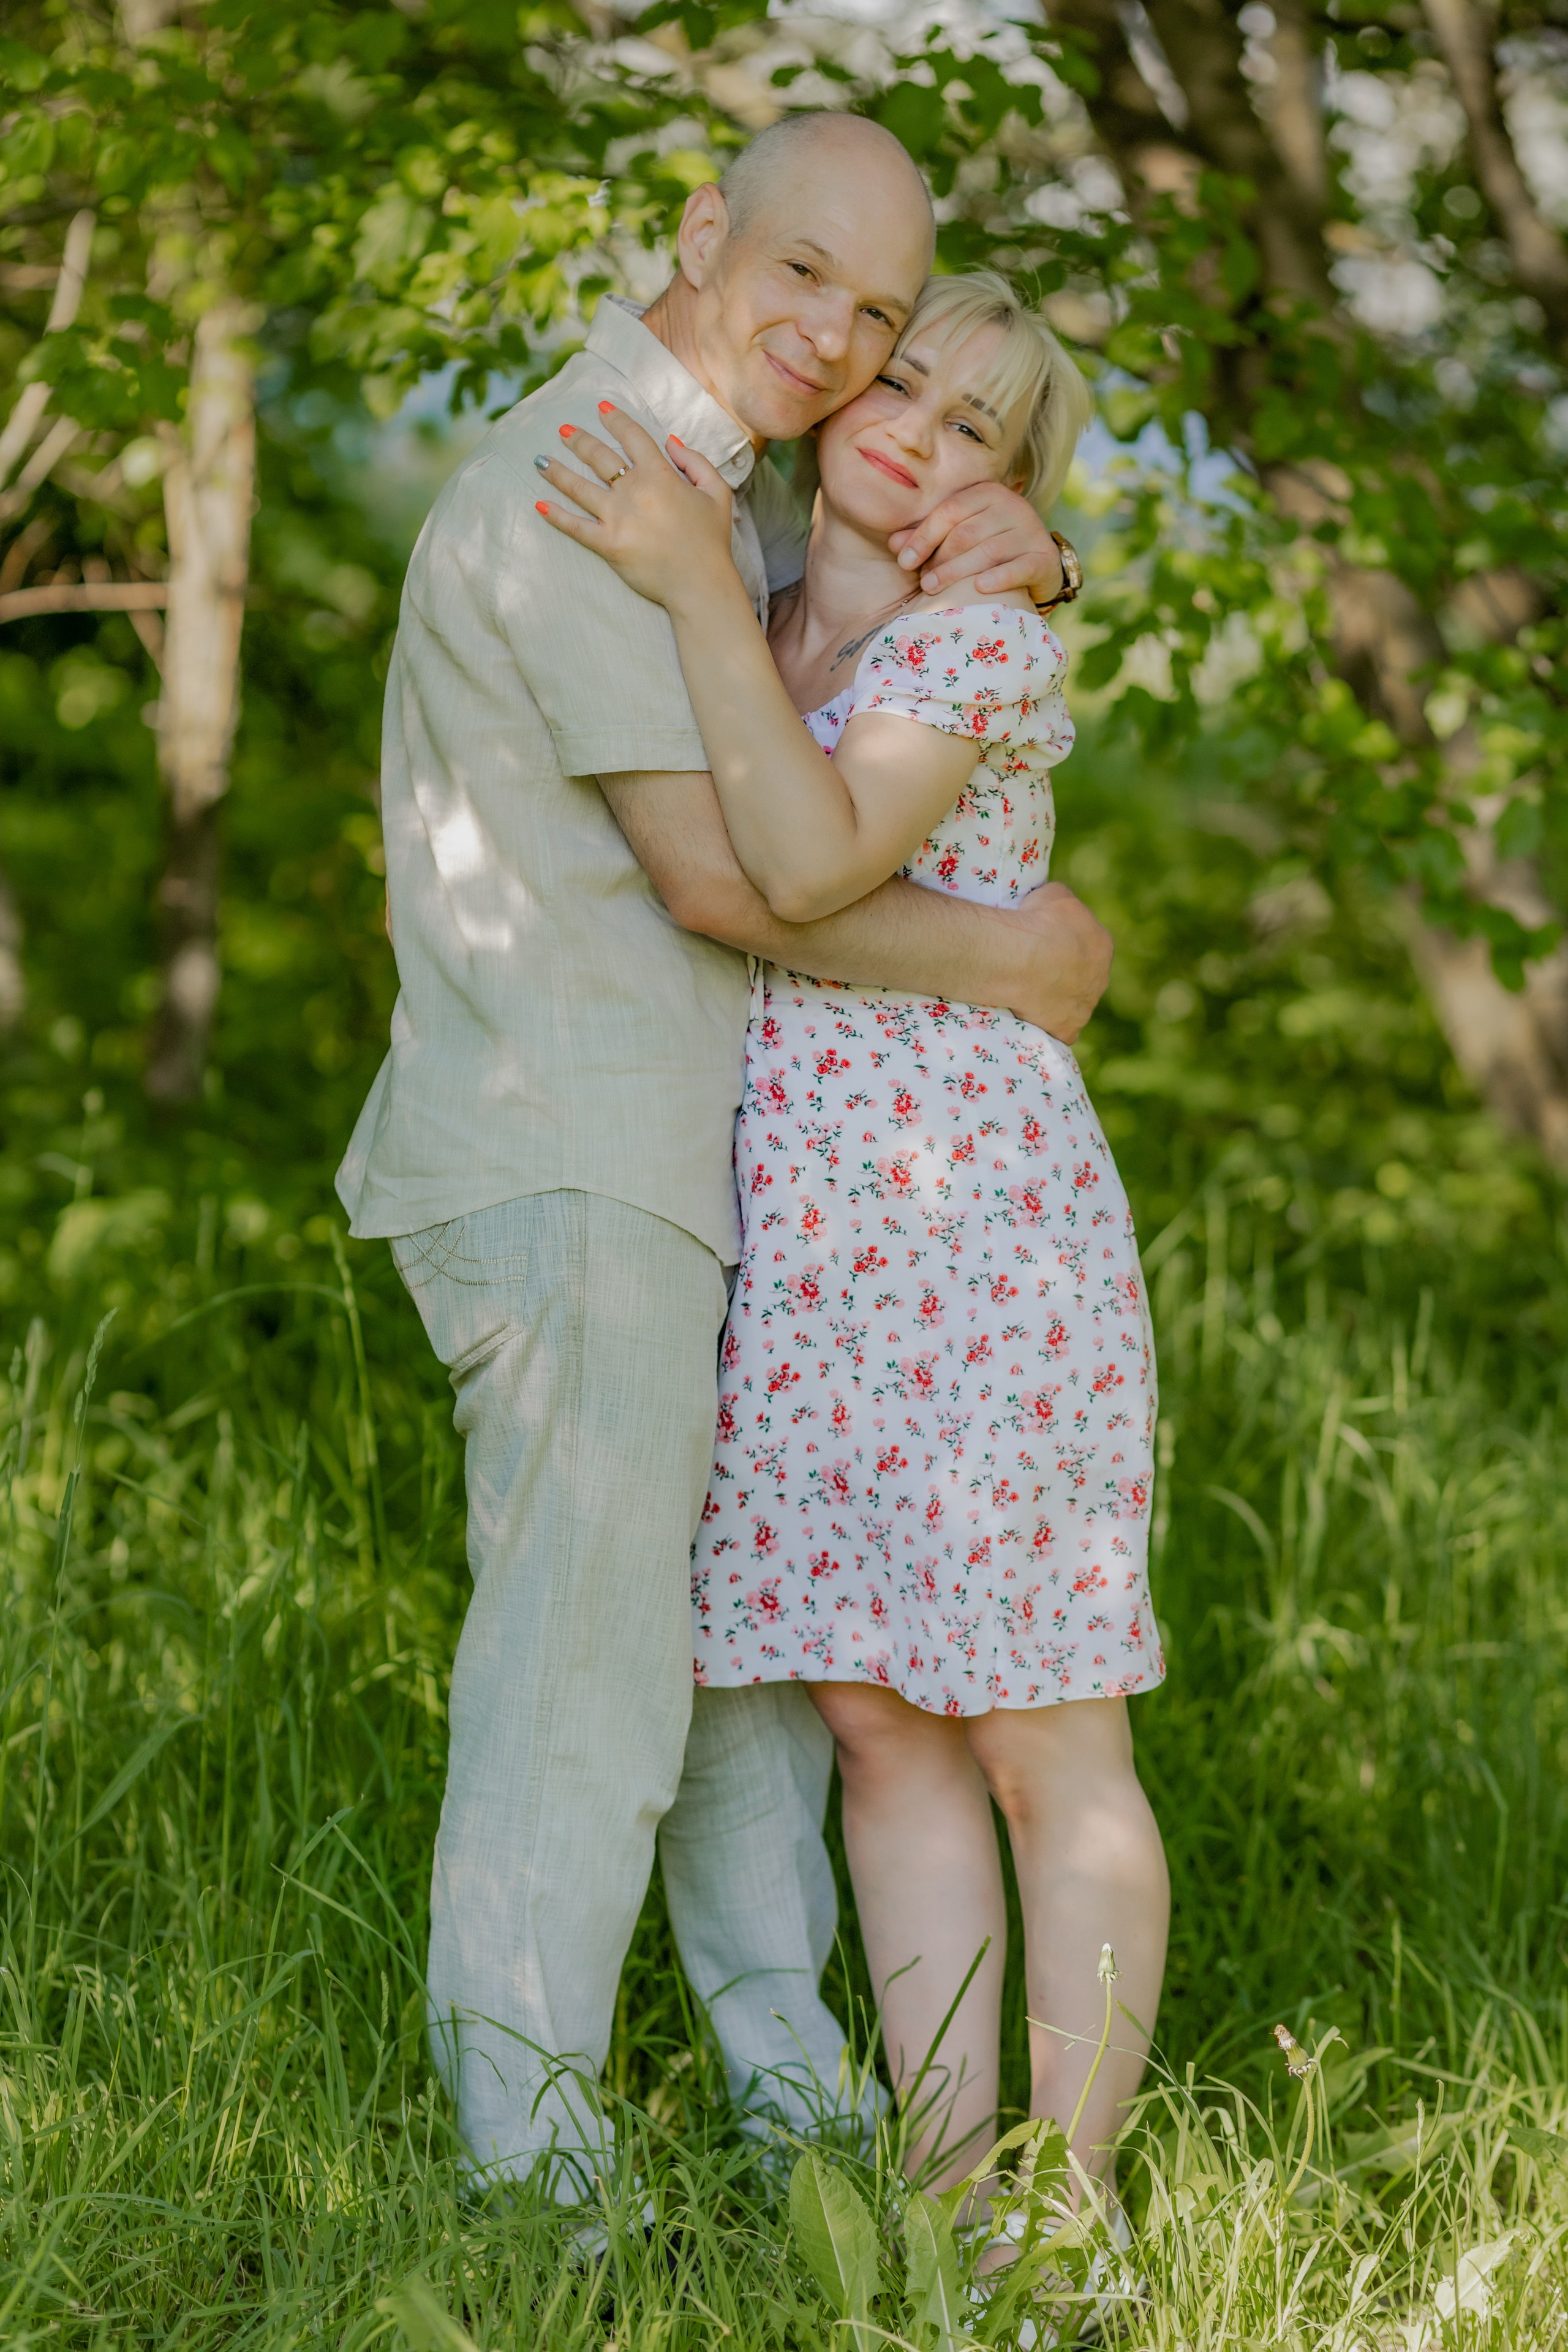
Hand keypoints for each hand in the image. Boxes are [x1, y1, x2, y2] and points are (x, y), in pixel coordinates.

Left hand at [534, 405, 734, 609]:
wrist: (701, 583)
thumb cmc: (711, 540)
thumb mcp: (717, 492)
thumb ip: (696, 462)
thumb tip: (671, 442)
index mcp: (660, 475)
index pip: (633, 437)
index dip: (616, 420)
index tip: (602, 409)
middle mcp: (634, 491)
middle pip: (599, 457)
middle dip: (579, 440)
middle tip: (563, 430)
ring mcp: (618, 518)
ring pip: (580, 487)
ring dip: (557, 471)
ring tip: (540, 460)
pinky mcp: (608, 544)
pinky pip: (575, 527)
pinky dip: (556, 515)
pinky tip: (539, 504)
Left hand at [888, 480, 1062, 602]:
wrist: (1038, 565)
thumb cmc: (988, 549)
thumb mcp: (959, 537)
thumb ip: (928, 537)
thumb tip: (893, 543)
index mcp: (987, 493)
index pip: (949, 511)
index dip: (923, 536)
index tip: (903, 560)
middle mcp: (1011, 506)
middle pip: (966, 533)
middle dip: (939, 559)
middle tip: (922, 582)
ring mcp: (1030, 531)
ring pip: (988, 551)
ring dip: (957, 572)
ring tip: (933, 589)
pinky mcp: (1044, 557)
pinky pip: (1020, 567)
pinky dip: (999, 578)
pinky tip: (979, 588)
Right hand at [1000, 880, 1112, 1041]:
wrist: (1021, 959)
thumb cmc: (1038, 921)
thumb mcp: (1054, 894)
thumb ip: (1064, 903)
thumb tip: (1057, 908)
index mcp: (1102, 945)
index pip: (1088, 947)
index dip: (1065, 946)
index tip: (1045, 945)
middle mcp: (1101, 978)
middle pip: (1083, 978)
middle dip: (1063, 975)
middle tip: (1034, 970)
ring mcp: (1086, 1007)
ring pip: (1072, 1005)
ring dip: (1056, 1000)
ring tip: (1027, 993)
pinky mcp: (1068, 1029)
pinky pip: (1060, 1030)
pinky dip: (1048, 1025)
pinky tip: (1031, 1019)